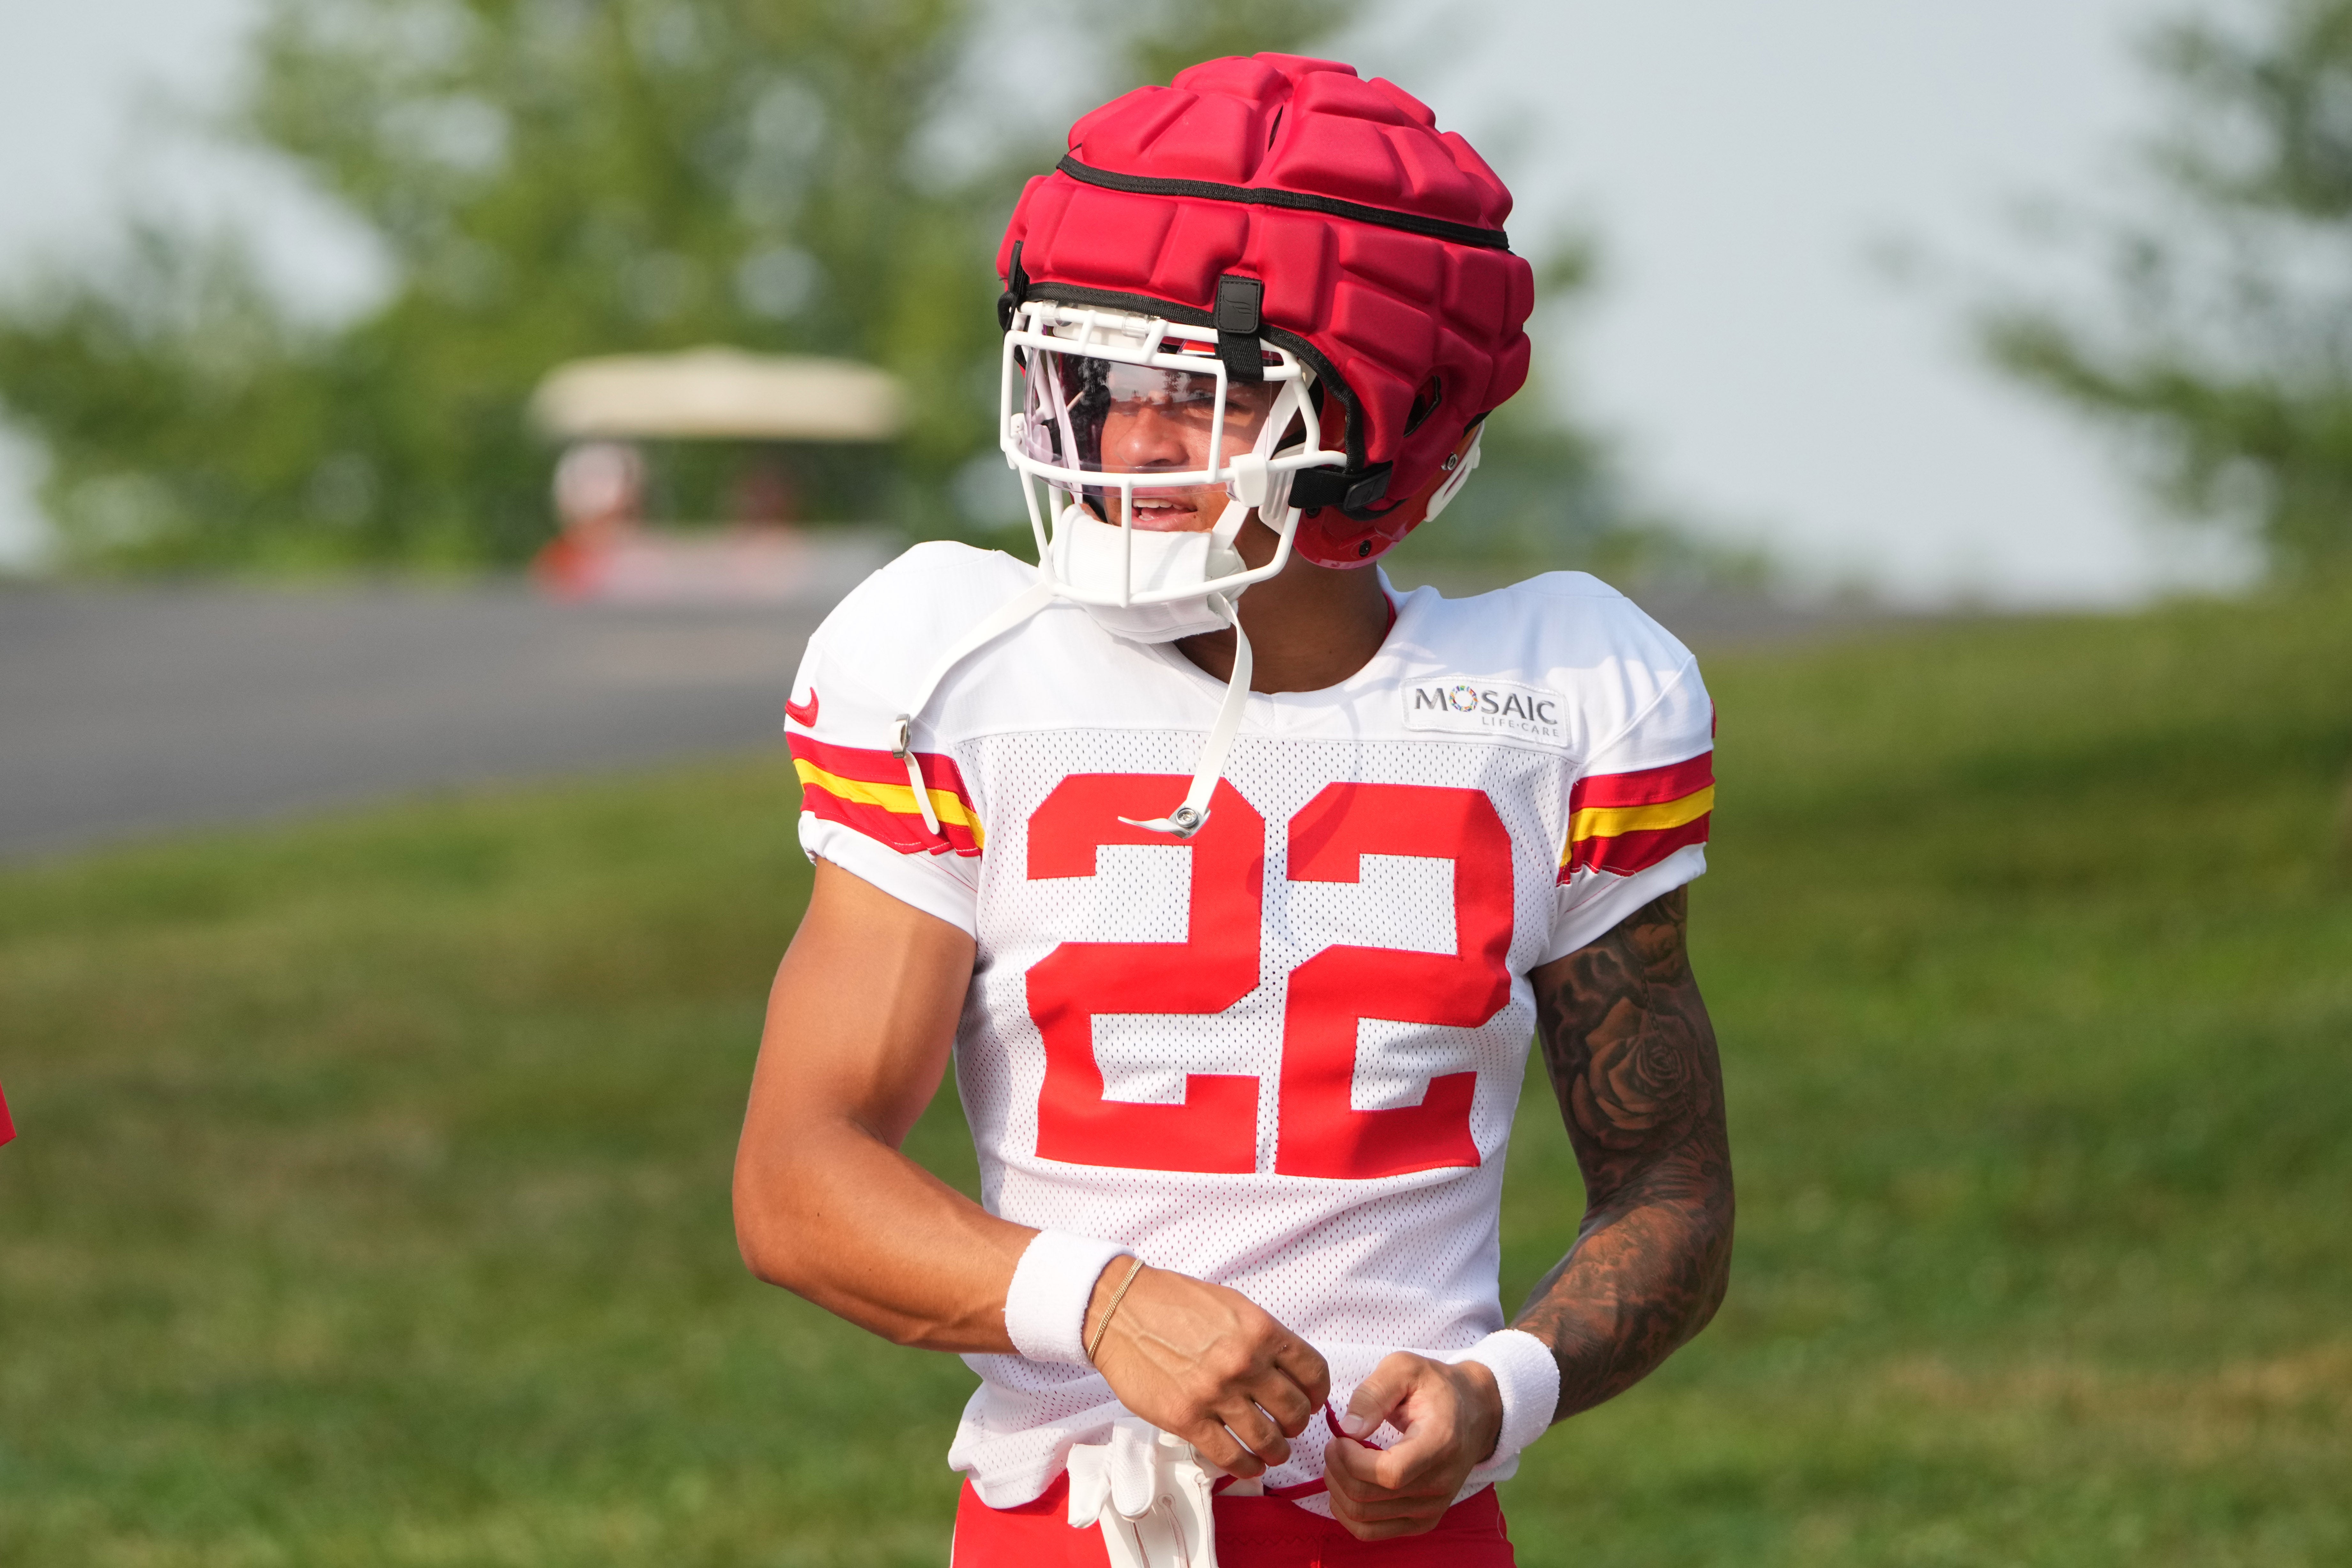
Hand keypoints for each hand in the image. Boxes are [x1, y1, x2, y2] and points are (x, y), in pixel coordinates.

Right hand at [1086, 1263, 1330, 1477]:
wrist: (1120, 1311)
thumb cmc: (1175, 1303)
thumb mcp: (1232, 1306)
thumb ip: (1262, 1338)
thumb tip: (1288, 1373)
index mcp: (1261, 1330)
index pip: (1314, 1372)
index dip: (1318, 1393)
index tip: (1312, 1401)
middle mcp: (1244, 1363)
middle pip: (1295, 1411)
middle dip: (1297, 1425)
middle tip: (1288, 1427)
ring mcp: (1215, 1394)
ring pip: (1267, 1440)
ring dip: (1276, 1451)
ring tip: (1272, 1451)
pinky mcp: (1186, 1419)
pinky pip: (1230, 1457)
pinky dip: (1246, 1467)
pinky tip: (1248, 1465)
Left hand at [1322, 1352, 1502, 1540]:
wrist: (1474, 1412)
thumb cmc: (1434, 1386)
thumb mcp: (1405, 1368)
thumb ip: (1373, 1393)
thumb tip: (1347, 1429)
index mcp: (1439, 1443)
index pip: (1389, 1474)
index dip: (1351, 1460)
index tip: (1338, 1437)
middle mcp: (1440, 1484)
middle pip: (1369, 1498)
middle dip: (1337, 1471)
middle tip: (1333, 1446)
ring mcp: (1433, 1508)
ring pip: (1365, 1519)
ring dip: (1338, 1491)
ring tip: (1339, 1462)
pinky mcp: (1424, 1521)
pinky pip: (1373, 1532)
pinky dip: (1348, 1513)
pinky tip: (1346, 1484)